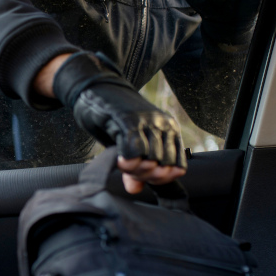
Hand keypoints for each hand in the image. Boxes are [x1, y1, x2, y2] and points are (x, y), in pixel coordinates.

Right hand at [42, 52, 185, 192]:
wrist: (97, 86)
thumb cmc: (112, 118)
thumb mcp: (127, 145)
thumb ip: (136, 168)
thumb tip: (135, 189)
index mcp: (169, 129)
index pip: (178, 165)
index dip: (162, 179)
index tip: (144, 178)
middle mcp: (163, 123)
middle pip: (164, 165)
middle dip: (145, 175)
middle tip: (129, 171)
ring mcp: (147, 120)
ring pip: (150, 159)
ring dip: (135, 170)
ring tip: (123, 165)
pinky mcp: (128, 118)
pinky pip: (134, 148)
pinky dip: (128, 161)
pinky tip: (120, 161)